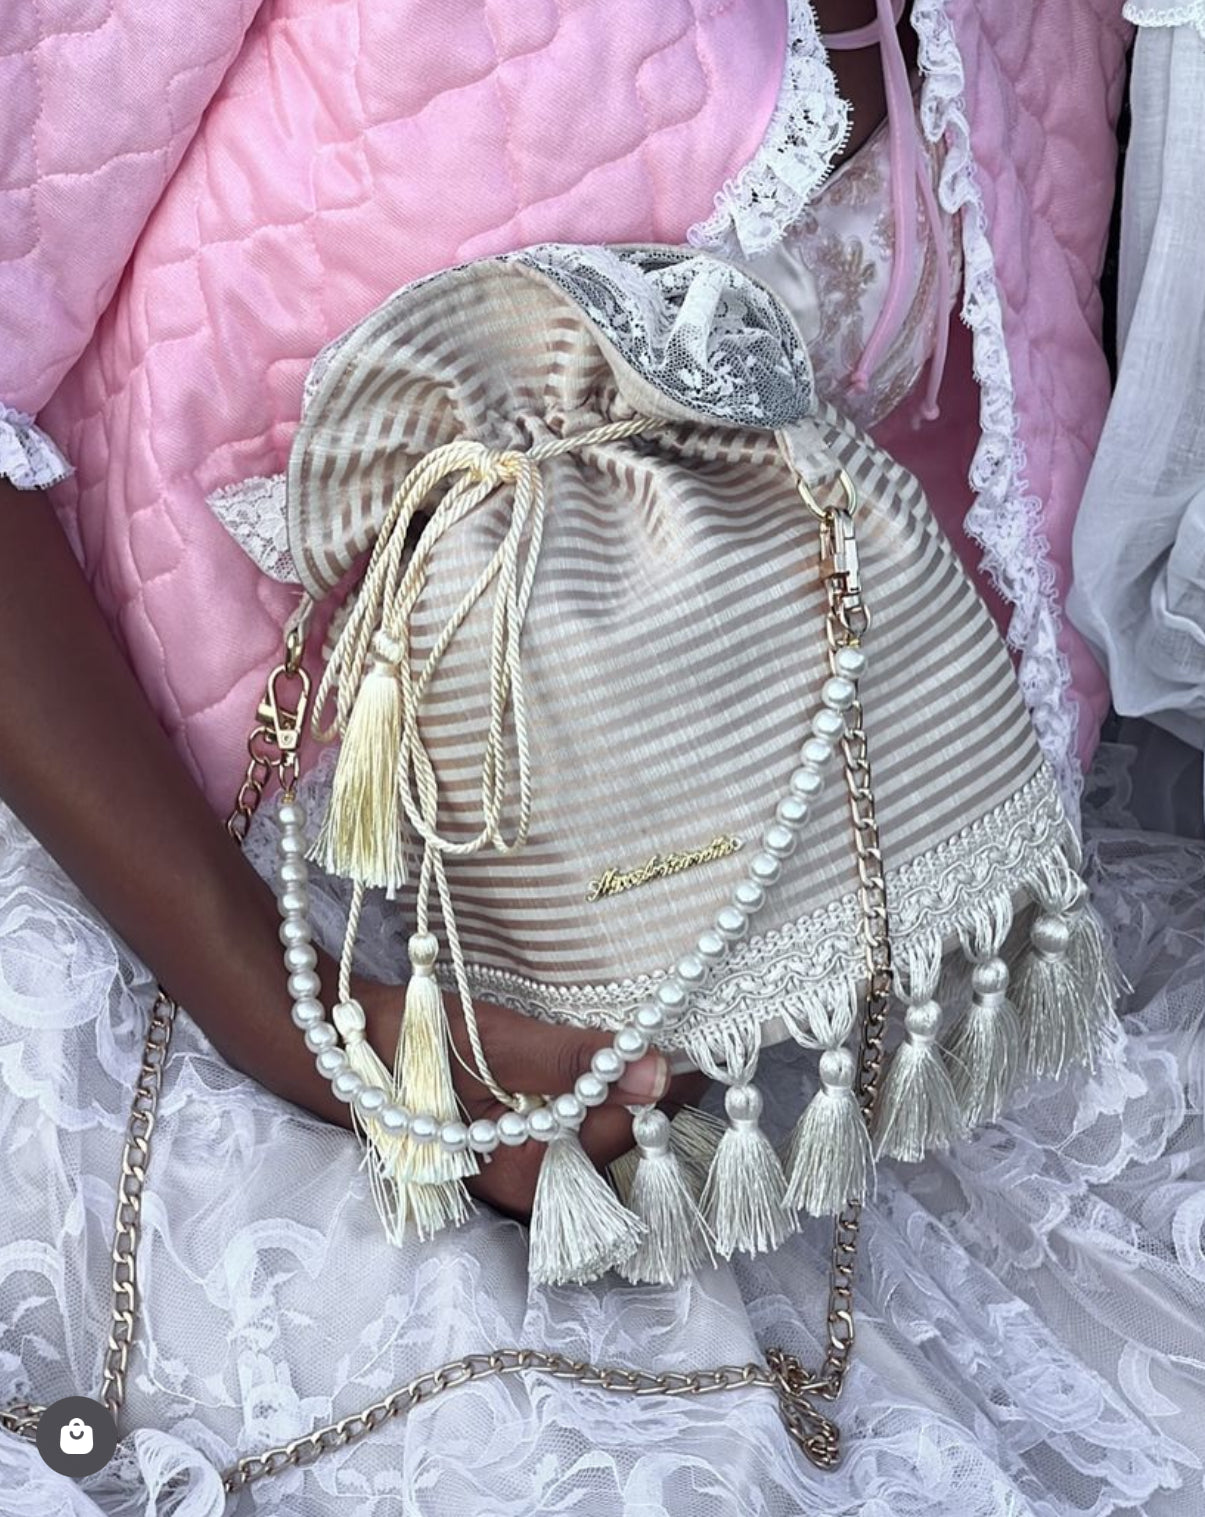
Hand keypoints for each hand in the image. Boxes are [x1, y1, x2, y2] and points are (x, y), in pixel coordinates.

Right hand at [357, 978, 704, 1219]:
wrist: (346, 1046)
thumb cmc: (414, 1045)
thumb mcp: (494, 1045)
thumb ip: (574, 1061)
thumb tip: (658, 1071)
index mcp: (527, 1175)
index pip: (625, 1131)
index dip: (666, 1086)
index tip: (702, 1042)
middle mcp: (531, 1187)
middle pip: (621, 1143)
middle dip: (657, 1095)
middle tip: (696, 1041)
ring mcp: (522, 1168)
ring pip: (603, 1136)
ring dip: (632, 1094)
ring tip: (662, 1046)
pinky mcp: (514, 1147)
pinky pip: (578, 1129)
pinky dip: (602, 1097)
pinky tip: (612, 1065)